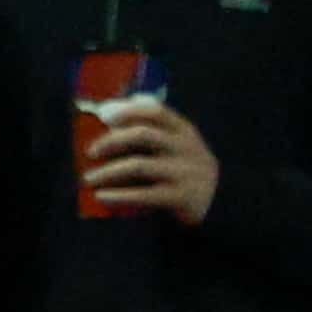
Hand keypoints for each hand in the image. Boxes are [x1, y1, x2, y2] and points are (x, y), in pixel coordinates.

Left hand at [84, 103, 220, 225]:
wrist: (222, 203)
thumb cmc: (188, 171)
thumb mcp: (181, 145)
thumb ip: (156, 128)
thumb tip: (113, 108)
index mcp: (184, 130)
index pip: (155, 111)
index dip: (127, 111)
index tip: (104, 115)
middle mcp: (184, 147)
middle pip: (143, 135)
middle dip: (112, 141)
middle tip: (91, 152)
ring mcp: (183, 172)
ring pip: (138, 165)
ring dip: (108, 171)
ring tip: (89, 179)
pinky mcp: (180, 197)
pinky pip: (143, 195)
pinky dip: (119, 195)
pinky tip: (102, 197)